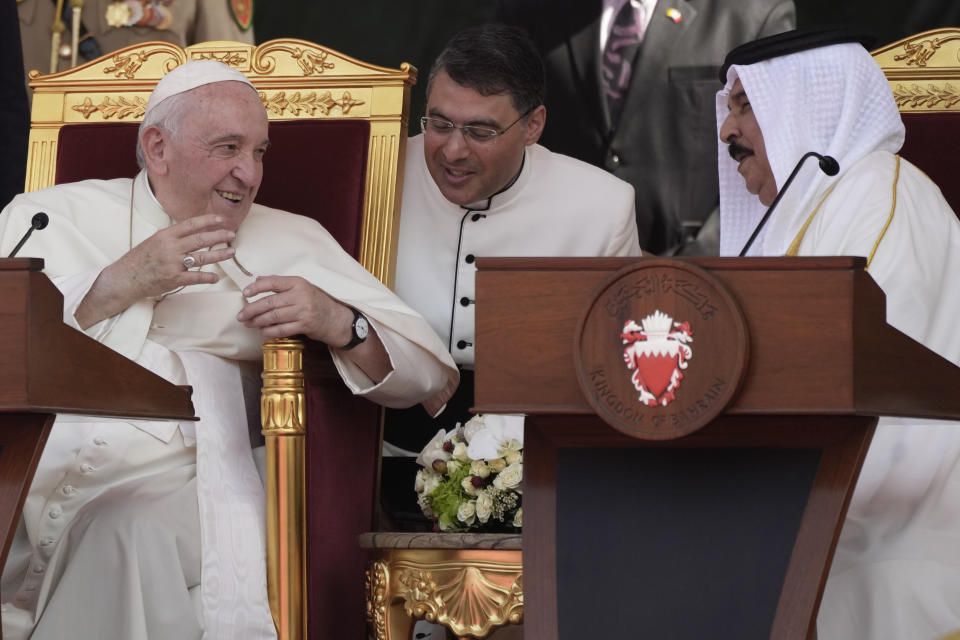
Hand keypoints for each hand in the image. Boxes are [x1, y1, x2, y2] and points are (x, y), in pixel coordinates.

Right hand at [75, 214, 236, 328]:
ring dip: (219, 255)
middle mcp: (170, 248)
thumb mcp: (154, 241)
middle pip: (200, 239)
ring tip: (231, 252)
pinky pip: (195, 277)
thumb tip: (193, 231)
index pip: (191, 224)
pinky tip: (216, 277)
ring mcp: (173, 264)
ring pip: (201, 257)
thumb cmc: (140, 259)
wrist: (125, 278)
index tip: (221, 218)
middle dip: (219, 236)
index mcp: (165, 235)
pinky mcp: (174, 279)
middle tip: (232, 234)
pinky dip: (207, 277)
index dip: (208, 220)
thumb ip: (173, 237)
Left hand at [237, 275, 352, 342]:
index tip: (245, 292)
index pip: (273, 283)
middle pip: (270, 303)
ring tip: (248, 323)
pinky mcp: (304, 326)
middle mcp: (300, 296)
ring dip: (258, 321)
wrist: (335, 318)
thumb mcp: (301, 287)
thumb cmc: (315, 301)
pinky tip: (262, 331)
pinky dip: (269, 331)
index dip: (257, 287)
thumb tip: (257, 279)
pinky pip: (282, 330)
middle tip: (241, 315)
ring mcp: (303, 312)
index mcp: (298, 283)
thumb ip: (280, 283)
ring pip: (274, 317)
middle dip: (252, 310)